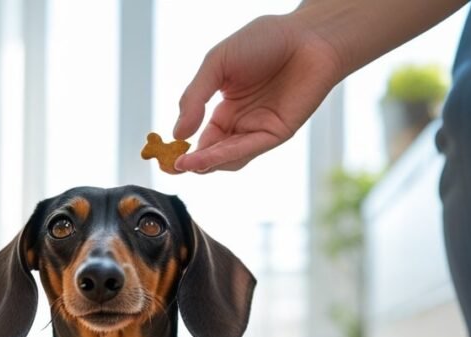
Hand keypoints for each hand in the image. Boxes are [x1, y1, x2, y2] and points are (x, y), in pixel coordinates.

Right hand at [172, 11, 345, 173]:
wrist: (307, 35)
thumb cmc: (264, 41)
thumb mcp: (217, 63)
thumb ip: (195, 97)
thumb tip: (177, 134)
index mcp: (226, 108)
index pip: (201, 138)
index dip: (182, 149)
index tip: (163, 157)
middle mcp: (242, 124)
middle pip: (212, 153)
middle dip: (190, 163)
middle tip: (170, 168)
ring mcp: (258, 130)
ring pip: (228, 157)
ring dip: (205, 163)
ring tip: (185, 164)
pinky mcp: (276, 134)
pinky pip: (247, 149)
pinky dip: (224, 155)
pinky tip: (206, 156)